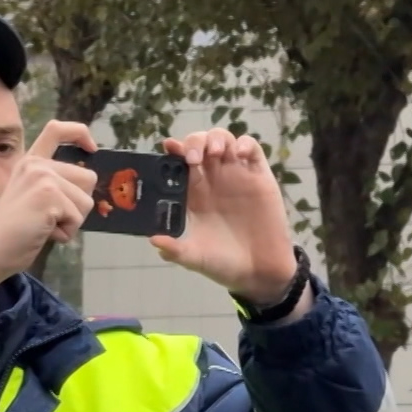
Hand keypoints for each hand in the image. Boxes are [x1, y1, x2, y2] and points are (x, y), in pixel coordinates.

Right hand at [0, 121, 96, 306]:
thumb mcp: (32, 198)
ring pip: (87, 201)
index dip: (80, 133)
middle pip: (88, 178)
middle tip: (49, 218)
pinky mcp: (50, 196)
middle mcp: (37, 165)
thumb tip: (90, 183)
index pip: (57, 130)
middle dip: (78, 204)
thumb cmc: (13, 233)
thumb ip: (54, 185)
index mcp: (30, 162)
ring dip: (72, 221)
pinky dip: (66, 232)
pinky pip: (77, 218)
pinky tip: (43, 233)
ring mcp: (43, 178)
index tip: (92, 148)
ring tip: (44, 226)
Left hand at [152, 128, 299, 302]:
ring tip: (215, 154)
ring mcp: (236, 176)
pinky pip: (253, 149)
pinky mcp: (259, 177)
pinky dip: (245, 144)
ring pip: (223, 141)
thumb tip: (153, 239)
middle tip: (192, 158)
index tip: (169, 147)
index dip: (174, 151)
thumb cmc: (223, 263)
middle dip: (194, 143)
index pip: (179, 163)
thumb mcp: (194, 258)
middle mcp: (212, 180)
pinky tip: (239, 154)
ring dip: (216, 139)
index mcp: (192, 194)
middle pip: (200, 145)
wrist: (258, 272)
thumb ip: (175, 250)